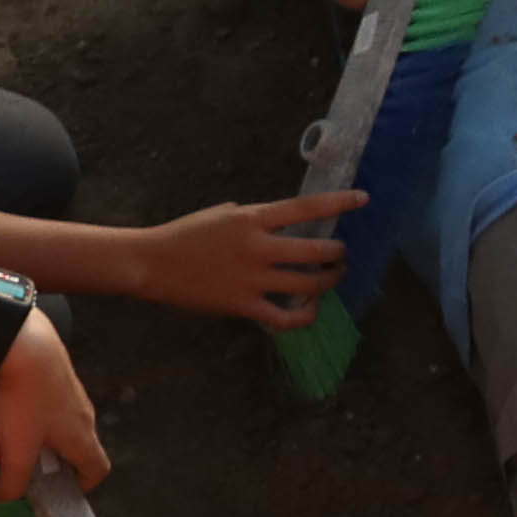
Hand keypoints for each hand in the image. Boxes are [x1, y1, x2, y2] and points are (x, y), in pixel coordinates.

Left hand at [0, 312, 112, 502]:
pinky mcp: (59, 373)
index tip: (58, 488)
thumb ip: (12, 481)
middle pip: (81, 447)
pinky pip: (55, 402)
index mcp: (82, 438)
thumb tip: (3, 498)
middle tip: (29, 464)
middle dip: (59, 461)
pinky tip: (14, 405)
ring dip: (47, 435)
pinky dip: (40, 412)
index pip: (99, 469)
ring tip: (17, 434)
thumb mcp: (16, 449)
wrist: (23, 342)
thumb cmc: (25, 401)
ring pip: (66, 424)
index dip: (84, 485)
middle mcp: (85, 415)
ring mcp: (74, 391)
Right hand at [121, 190, 360, 328]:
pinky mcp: (243, 305)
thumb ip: (255, 218)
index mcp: (252, 219)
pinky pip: (286, 317)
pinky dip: (305, 315)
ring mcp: (252, 279)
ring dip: (329, 281)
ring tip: (333, 277)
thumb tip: (283, 225)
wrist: (153, 263)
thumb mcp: (223, 214)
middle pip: (315, 251)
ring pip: (307, 284)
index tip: (363, 200)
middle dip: (337, 253)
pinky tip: (311, 309)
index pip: (306, 207)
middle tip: (341, 253)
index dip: (339, 203)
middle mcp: (257, 247)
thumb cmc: (187, 234)